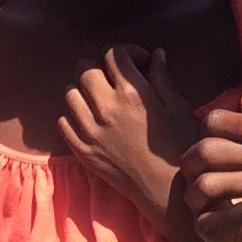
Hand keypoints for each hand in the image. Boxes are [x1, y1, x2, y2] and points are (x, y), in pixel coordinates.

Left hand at [59, 46, 195, 215]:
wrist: (166, 190)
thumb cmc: (178, 146)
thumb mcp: (178, 107)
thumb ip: (163, 77)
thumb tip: (155, 54)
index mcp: (132, 93)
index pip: (113, 54)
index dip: (127, 52)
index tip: (138, 63)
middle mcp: (106, 108)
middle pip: (85, 69)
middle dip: (100, 67)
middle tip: (114, 79)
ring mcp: (90, 130)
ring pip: (70, 93)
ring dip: (83, 90)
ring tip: (100, 98)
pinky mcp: (82, 150)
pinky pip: (63, 122)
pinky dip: (73, 116)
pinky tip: (90, 119)